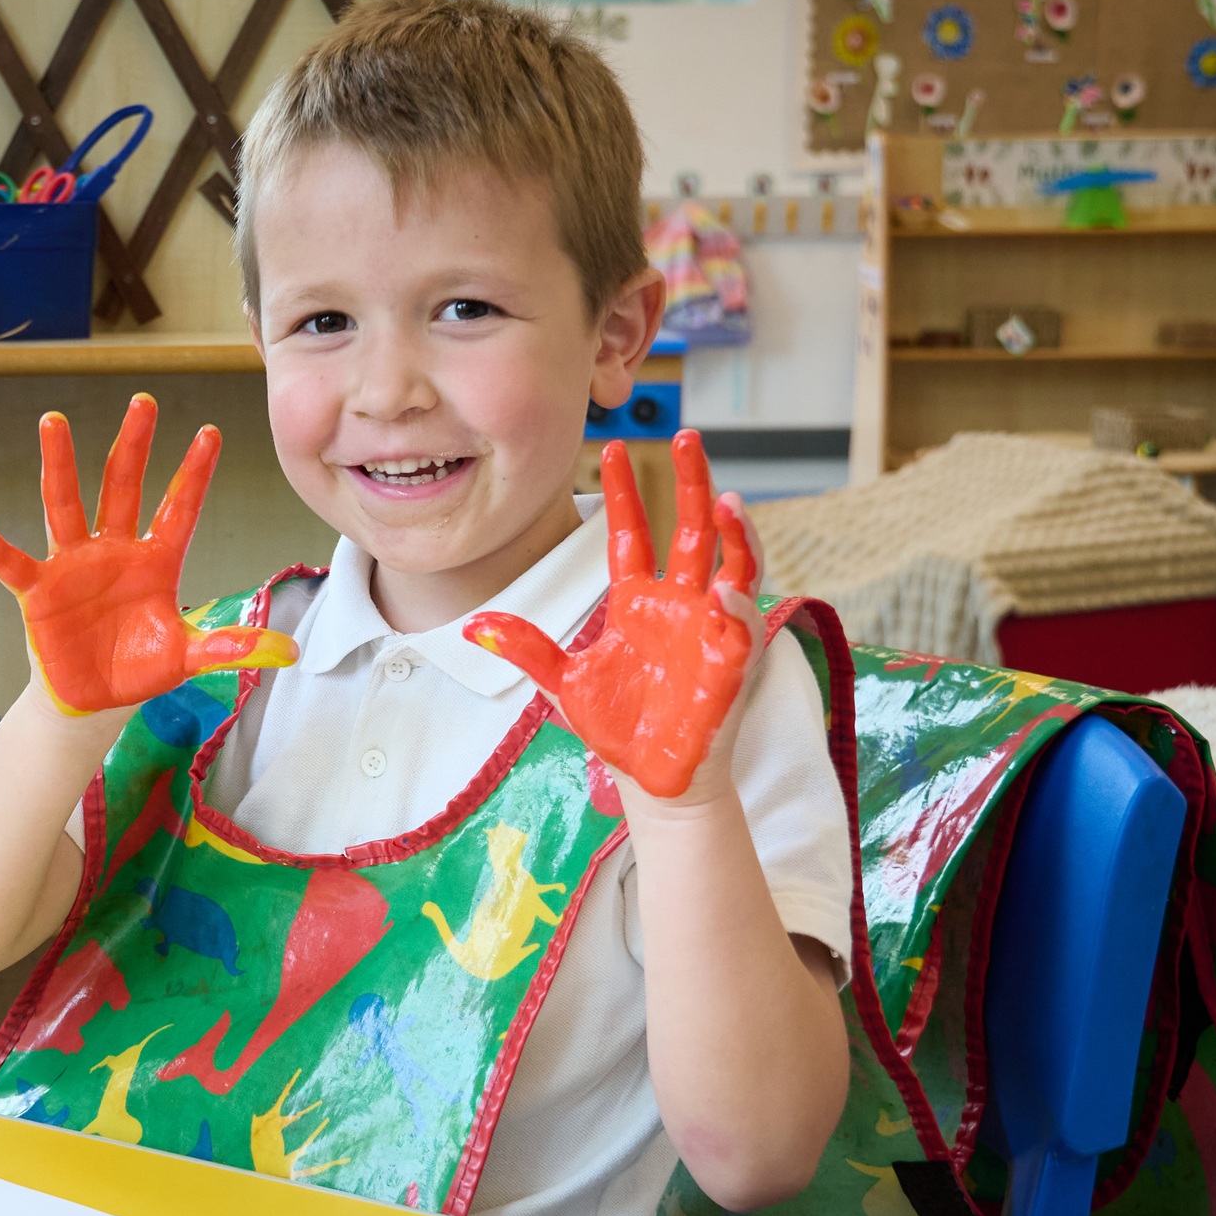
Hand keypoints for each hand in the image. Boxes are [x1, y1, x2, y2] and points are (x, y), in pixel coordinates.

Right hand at [0, 393, 295, 715]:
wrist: (94, 698)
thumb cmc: (140, 667)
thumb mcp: (188, 657)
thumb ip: (232, 648)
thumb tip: (290, 651)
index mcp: (157, 560)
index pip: (180, 508)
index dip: (194, 473)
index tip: (211, 432)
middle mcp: (115, 549)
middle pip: (125, 486)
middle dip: (134, 444)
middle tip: (144, 401)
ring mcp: (73, 564)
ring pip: (67, 503)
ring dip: (60, 463)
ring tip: (53, 420)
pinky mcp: (38, 590)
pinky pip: (9, 559)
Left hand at [464, 433, 759, 803]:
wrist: (651, 779)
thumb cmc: (616, 729)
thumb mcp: (561, 684)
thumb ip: (526, 649)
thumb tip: (474, 628)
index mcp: (637, 602)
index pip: (631, 534)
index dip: (624, 493)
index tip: (611, 448)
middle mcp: (678, 605)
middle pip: (692, 530)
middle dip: (693, 483)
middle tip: (689, 436)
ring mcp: (709, 630)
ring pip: (733, 563)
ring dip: (735, 531)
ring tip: (727, 499)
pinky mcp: (731, 663)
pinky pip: (742, 624)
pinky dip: (736, 605)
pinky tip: (724, 587)